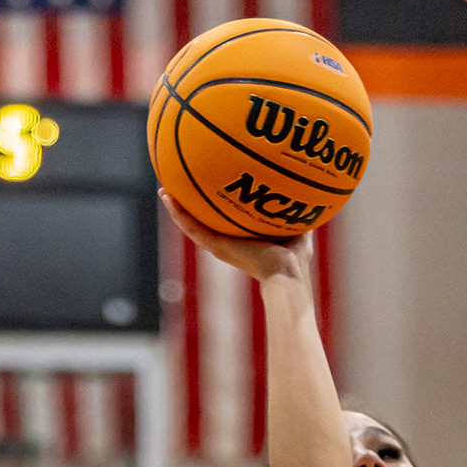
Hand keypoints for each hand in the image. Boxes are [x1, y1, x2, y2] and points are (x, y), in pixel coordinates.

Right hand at [159, 195, 313, 283]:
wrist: (287, 276)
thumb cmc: (295, 259)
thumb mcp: (296, 227)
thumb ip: (295, 209)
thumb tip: (303, 190)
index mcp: (241, 241)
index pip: (222, 224)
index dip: (212, 210)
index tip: (205, 193)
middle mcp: (227, 244)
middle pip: (202, 223)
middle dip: (190, 207)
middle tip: (177, 190)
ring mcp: (219, 247)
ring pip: (192, 226)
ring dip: (176, 209)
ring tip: (163, 191)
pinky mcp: (216, 247)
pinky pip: (193, 228)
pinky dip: (179, 214)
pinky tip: (168, 197)